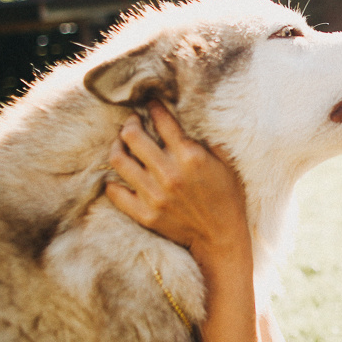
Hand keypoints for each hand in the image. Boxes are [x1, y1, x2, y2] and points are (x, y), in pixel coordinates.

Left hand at [106, 101, 250, 266]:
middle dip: (130, 123)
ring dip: (117, 146)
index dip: (154, 106)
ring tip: (122, 144)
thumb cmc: (227, 198)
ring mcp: (154, 196)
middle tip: (133, 122)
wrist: (221, 238)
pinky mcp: (145, 214)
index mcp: (190, 157)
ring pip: (119, 160)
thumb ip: (210, 140)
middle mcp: (169, 174)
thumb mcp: (227, 164)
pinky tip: (120, 176)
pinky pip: (116, 193)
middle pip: (133, 136)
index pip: (163, 121)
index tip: (151, 102)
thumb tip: (194, 117)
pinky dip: (113, 182)